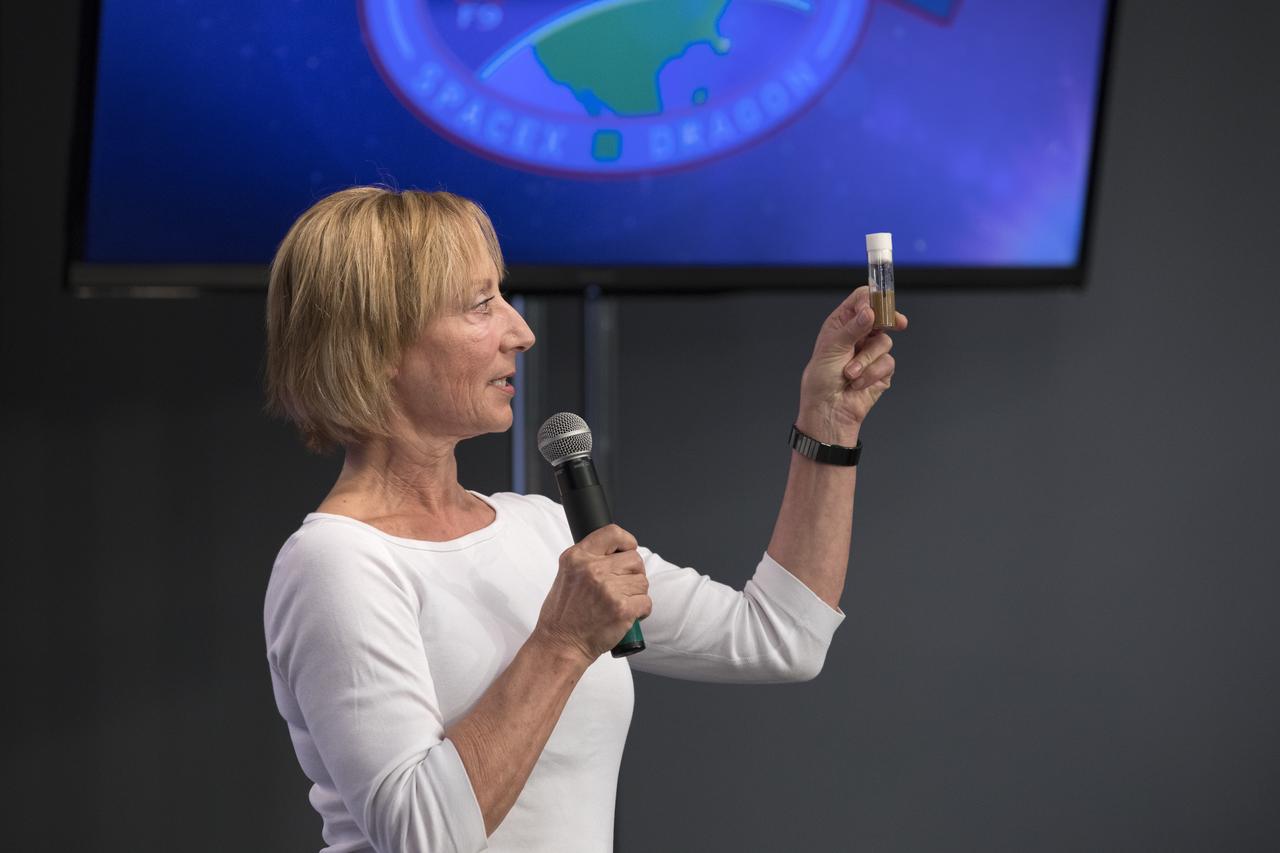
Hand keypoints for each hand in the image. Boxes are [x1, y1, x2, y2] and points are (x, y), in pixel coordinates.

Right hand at [534, 524, 651, 665]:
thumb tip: (617, 553)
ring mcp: (609, 590)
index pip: (613, 533)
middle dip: (633, 573)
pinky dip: (641, 610)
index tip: (628, 550)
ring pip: (642, 581)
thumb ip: (588, 560)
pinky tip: (628, 615)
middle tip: (622, 587)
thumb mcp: (566, 575)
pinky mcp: (622, 609)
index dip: (627, 541)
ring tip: (620, 603)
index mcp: (577, 557)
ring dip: (636, 593)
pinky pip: (646, 602)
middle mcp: (593, 570)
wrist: (560, 645)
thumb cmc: (563, 615)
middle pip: (634, 559)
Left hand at [797, 285, 906, 443]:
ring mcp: (871, 352)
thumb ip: (853, 328)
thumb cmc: (821, 380)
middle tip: (897, 322)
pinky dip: (872, 373)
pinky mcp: (881, 370)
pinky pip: (888, 363)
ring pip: (884, 342)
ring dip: (866, 360)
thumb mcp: (832, 348)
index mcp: (842, 324)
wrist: (829, 410)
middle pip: (881, 316)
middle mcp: (858, 335)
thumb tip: (869, 311)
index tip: (879, 305)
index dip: (872, 299)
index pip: (861, 300)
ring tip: (850, 373)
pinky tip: (858, 383)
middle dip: (887, 321)